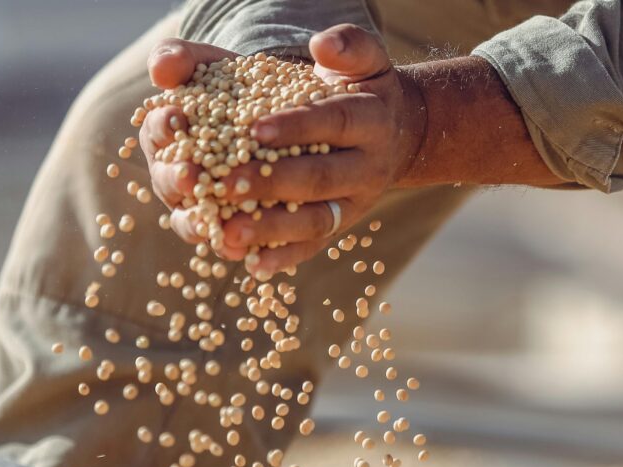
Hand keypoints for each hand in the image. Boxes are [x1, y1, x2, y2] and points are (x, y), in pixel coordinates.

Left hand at [139, 25, 426, 274]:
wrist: (398, 130)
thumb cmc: (358, 87)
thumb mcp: (362, 58)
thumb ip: (346, 45)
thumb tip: (322, 46)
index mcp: (370, 117)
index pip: (333, 121)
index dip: (296, 126)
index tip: (254, 128)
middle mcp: (368, 165)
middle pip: (319, 177)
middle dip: (271, 182)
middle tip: (224, 183)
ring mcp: (356, 201)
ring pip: (316, 220)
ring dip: (271, 229)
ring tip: (228, 232)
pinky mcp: (342, 225)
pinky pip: (314, 246)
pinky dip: (284, 258)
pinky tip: (251, 265)